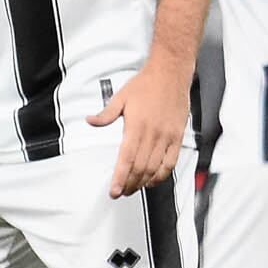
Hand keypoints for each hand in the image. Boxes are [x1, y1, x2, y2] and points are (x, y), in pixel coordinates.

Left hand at [92, 66, 188, 198]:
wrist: (170, 74)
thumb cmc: (146, 84)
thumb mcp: (120, 97)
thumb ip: (105, 114)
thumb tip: (90, 121)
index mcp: (136, 126)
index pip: (126, 159)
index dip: (120, 178)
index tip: (114, 190)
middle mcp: (153, 134)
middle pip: (140, 167)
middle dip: (130, 184)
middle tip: (121, 192)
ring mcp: (167, 137)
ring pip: (155, 167)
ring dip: (144, 182)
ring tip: (134, 189)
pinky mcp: (178, 136)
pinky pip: (171, 161)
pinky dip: (162, 174)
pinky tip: (153, 180)